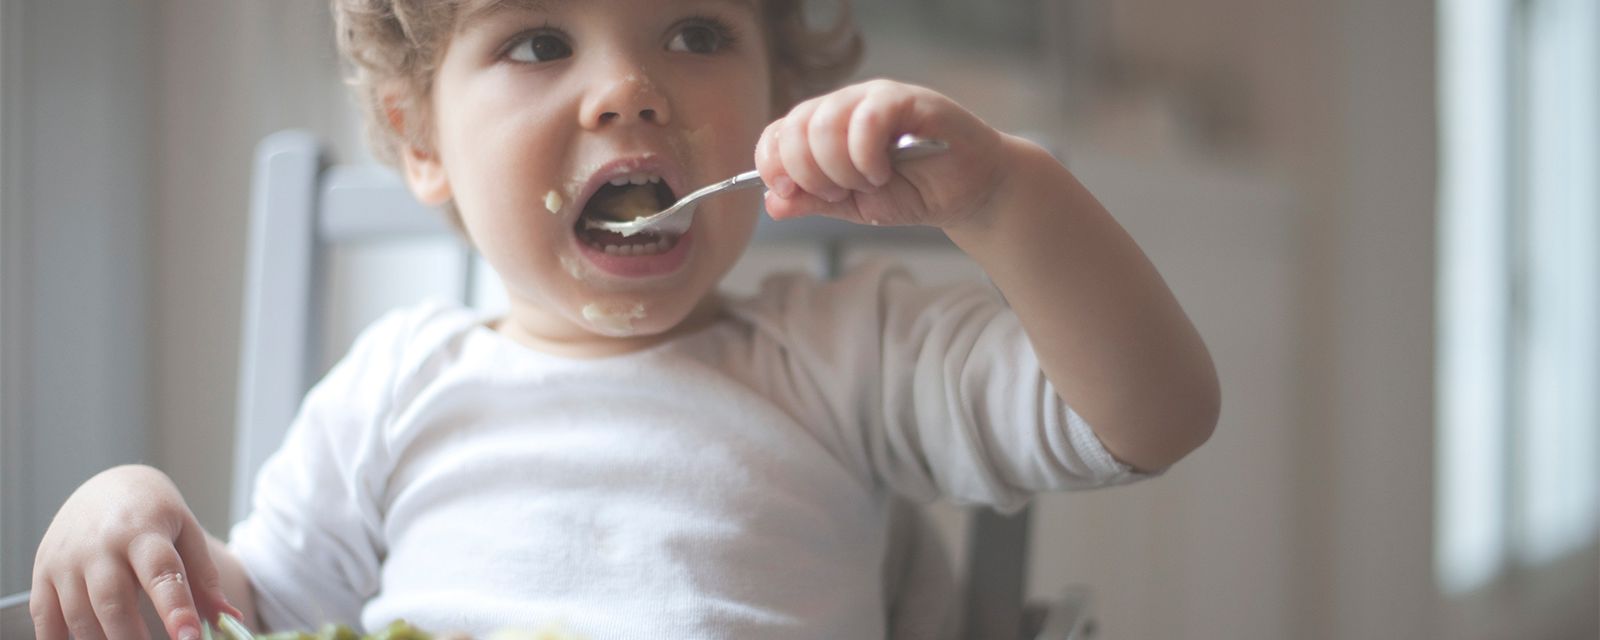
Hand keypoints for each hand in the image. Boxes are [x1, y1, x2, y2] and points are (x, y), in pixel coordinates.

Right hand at [32, 465, 240, 639]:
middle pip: (113, 602)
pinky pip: (44, 618)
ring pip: (79, 615)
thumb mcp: (187, 533)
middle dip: (132, 638)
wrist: (108, 485)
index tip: (189, 638)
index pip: (162, 573)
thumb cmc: (154, 514)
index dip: (176, 609)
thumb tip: (231, 619)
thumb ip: (205, 579)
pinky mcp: (42, 571)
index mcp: (143, 531)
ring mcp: (66, 559)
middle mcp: (100, 544)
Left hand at [755, 79, 1009, 229]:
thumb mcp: (853, 206)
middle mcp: (845, 105)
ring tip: (867, 183)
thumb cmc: (913, 192)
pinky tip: (881, 171)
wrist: (967, 192)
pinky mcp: (907, 100)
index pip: (777, 133)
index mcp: (824, 127)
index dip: (771, 165)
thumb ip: (813, 201)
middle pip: (795, 126)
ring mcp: (874, 99)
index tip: (788, 192)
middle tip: (837, 193)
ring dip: (838, 167)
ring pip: (825, 121)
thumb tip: (772, 203)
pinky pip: (868, 118)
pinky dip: (866, 154)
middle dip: (806, 172)